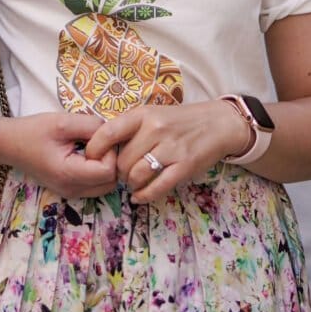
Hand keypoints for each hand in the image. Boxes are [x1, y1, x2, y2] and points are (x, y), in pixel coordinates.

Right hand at [0, 111, 119, 199]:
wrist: (8, 144)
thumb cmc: (33, 131)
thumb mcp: (63, 122)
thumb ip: (91, 126)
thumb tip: (112, 133)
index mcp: (68, 174)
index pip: (108, 170)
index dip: (108, 152)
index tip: (95, 138)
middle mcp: (71, 190)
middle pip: (111, 182)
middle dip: (110, 160)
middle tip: (95, 143)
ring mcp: (70, 194)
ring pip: (106, 186)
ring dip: (105, 167)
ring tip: (89, 149)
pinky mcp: (69, 191)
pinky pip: (96, 186)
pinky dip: (97, 172)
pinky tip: (85, 156)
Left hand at [82, 100, 252, 204]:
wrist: (219, 124)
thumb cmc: (180, 121)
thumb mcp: (153, 114)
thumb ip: (131, 128)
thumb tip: (102, 148)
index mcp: (144, 114)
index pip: (108, 132)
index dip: (94, 149)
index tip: (92, 159)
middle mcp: (156, 129)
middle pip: (123, 160)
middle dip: (118, 172)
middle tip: (122, 174)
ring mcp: (171, 148)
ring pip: (137, 175)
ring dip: (130, 184)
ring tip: (133, 182)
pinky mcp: (185, 166)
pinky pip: (157, 187)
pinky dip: (143, 196)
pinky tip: (139, 197)